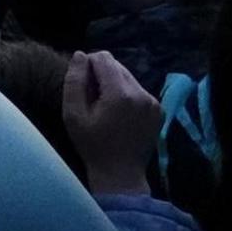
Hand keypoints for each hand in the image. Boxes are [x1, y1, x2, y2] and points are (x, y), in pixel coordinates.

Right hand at [62, 49, 161, 198]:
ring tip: (107, 110)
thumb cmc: (92, 146)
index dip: (88, 66)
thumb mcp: (73, 115)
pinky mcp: (159, 110)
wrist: (120, 175)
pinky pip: (139, 91)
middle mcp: (141, 93)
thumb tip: (80, 55)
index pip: (103, 58)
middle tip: (93, 101)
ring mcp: (153, 102)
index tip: (82, 86)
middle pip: (117, 66)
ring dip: (115, 86)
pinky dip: (127, 97)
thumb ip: (74, 82)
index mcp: (120, 93)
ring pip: (128, 78)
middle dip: (102, 76)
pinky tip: (120, 116)